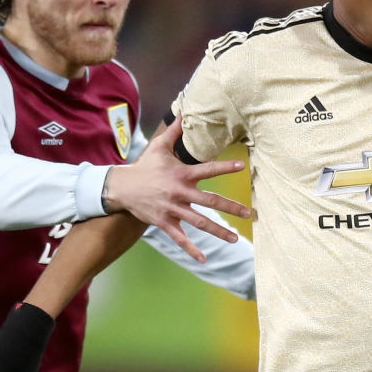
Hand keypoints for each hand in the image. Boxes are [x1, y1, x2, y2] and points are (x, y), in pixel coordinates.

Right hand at [103, 117, 252, 262]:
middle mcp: (179, 193)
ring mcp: (173, 210)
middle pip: (210, 201)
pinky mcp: (165, 222)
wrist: (122, 187)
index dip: (224, 167)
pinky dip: (192, 250)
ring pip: (200, 222)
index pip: (207, 169)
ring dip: (218, 231)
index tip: (242, 167)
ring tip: (235, 239)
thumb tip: (184, 111)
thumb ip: (174, 131)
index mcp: (181, 174)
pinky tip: (205, 260)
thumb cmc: (144, 166)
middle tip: (249, 214)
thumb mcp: (158, 147)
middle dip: (231, 207)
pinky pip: (180, 238)